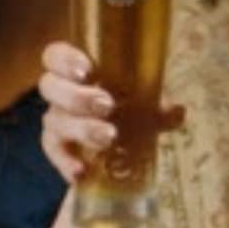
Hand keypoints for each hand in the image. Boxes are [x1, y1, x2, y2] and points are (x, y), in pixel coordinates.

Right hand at [35, 41, 182, 183]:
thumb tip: (177, 111)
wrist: (117, 146)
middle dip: (77, 96)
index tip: (88, 71)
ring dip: (81, 128)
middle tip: (107, 105)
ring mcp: (56, 121)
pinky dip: (66, 163)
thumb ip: (158, 107)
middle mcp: (60, 93)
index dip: (65, 60)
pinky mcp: (57, 149)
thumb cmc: (128, 111)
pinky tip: (81, 171)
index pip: (55, 56)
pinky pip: (54, 155)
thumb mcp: (145, 105)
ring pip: (54, 121)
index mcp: (75, 71)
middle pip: (50, 87)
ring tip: (109, 137)